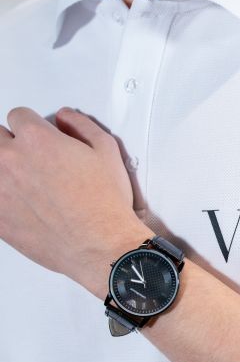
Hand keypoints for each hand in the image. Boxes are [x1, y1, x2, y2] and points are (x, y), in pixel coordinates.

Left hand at [0, 106, 152, 297]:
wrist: (102, 245)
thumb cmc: (106, 205)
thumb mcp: (108, 153)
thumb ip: (82, 126)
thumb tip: (66, 119)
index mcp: (37, 139)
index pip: (19, 116)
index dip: (34, 127)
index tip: (41, 140)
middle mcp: (11, 160)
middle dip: (15, 146)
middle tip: (35, 162)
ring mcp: (0, 190)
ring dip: (8, 172)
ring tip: (29, 186)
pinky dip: (6, 199)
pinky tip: (25, 206)